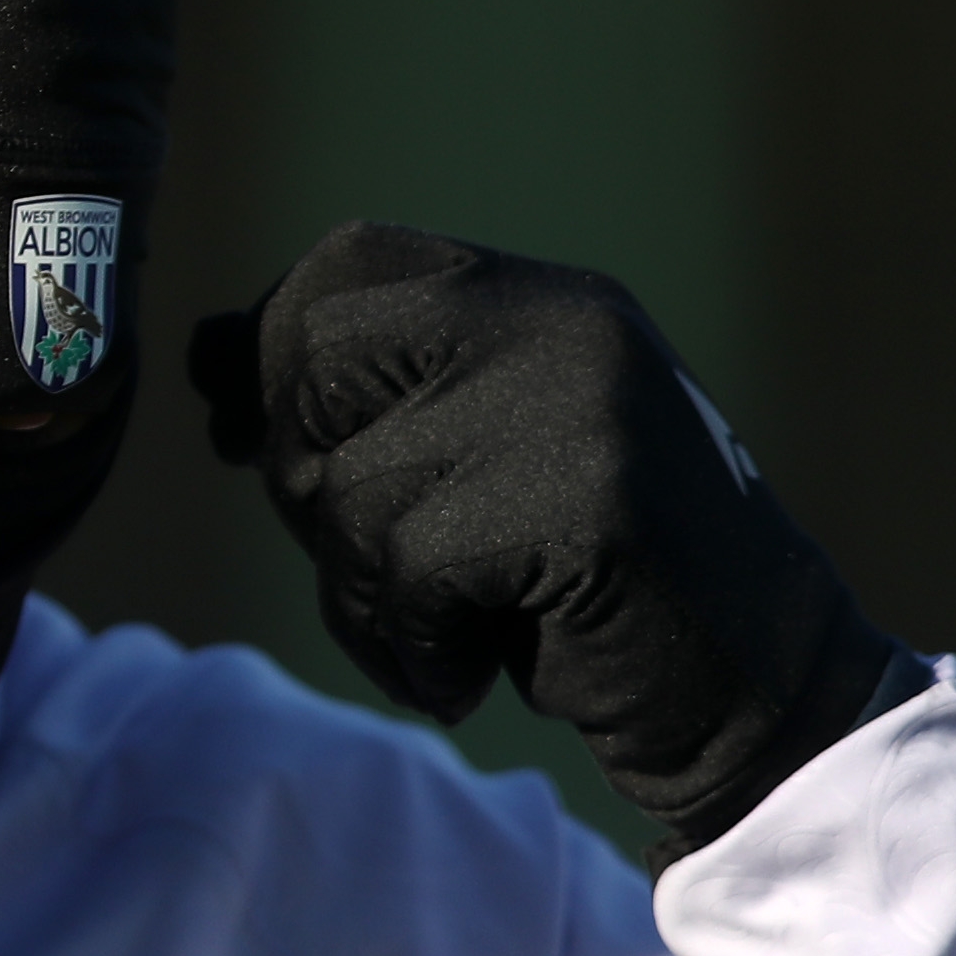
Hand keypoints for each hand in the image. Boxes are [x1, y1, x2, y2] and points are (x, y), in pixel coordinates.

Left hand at [188, 224, 910, 852]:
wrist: (756, 695)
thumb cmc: (594, 593)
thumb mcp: (475, 469)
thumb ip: (367, 405)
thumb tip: (200, 352)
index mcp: (541, 299)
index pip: (351, 260)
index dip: (276, 350)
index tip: (267, 448)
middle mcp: (563, 323)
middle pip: (320, 358)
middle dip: (303, 478)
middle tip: (370, 567)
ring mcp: (581, 404)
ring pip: (351, 487)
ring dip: (361, 600)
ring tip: (442, 639)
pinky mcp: (587, 501)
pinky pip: (408, 570)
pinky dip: (414, 649)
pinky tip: (474, 673)